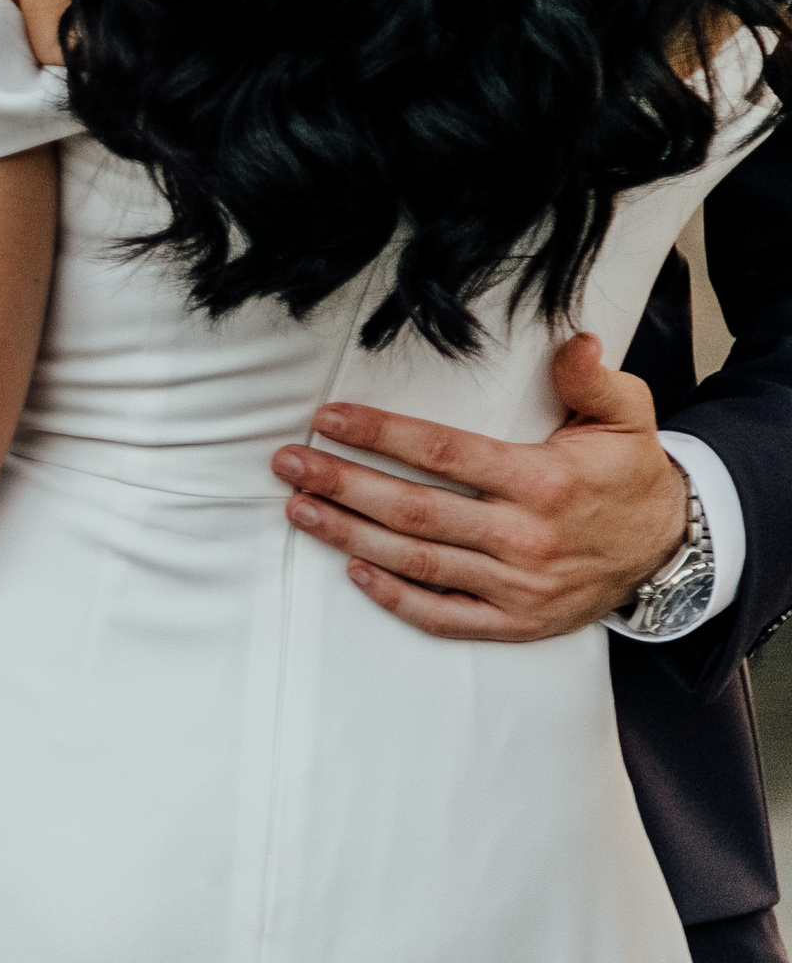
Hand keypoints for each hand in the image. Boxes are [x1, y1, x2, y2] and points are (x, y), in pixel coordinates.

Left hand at [271, 333, 688, 640]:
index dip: (381, 435)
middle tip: (290, 463)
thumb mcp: (628, 418)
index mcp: (544, 481)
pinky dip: (394, 598)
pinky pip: (443, 616)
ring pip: (416, 561)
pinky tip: (353, 570)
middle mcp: (526, 537)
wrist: (671, 550)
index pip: (444, 454)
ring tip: (299, 509)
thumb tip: (572, 340)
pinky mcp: (515, 622)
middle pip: (414, 510)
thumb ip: (593, 380)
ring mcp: (518, 586)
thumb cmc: (630, 476)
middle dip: (343, 484)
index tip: (329, 419)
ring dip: (349, 535)